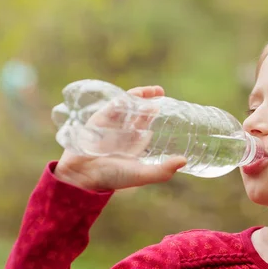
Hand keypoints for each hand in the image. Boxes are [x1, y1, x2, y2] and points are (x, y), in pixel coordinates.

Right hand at [54, 86, 186, 190]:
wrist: (83, 176)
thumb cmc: (113, 178)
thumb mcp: (142, 175)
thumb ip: (163, 171)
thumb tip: (184, 160)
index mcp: (133, 144)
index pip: (146, 126)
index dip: (155, 117)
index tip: (170, 108)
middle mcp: (123, 133)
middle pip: (139, 113)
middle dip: (150, 102)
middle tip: (161, 93)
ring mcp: (112, 125)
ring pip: (127, 106)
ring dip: (140, 96)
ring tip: (156, 90)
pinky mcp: (100, 120)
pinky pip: (114, 105)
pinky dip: (125, 99)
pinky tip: (137, 94)